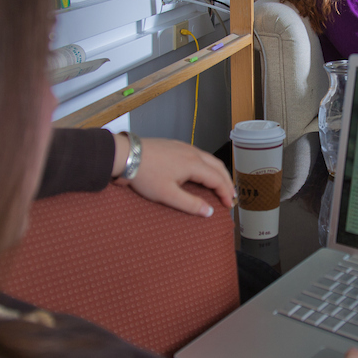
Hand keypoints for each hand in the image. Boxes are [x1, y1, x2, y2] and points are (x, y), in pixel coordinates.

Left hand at [115, 135, 234, 216]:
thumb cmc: (145, 175)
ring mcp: (184, 147)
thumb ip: (190, 204)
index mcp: (194, 164)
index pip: (217, 179)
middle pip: (218, 167)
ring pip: (209, 159)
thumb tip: (209, 212)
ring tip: (221, 184)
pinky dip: (208, 165)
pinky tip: (203, 171)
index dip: (225, 193)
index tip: (229, 205)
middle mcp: (193, 153)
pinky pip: (199, 155)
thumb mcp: (167, 195)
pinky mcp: (175, 145)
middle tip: (231, 195)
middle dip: (227, 181)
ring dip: (218, 172)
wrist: (126, 154)